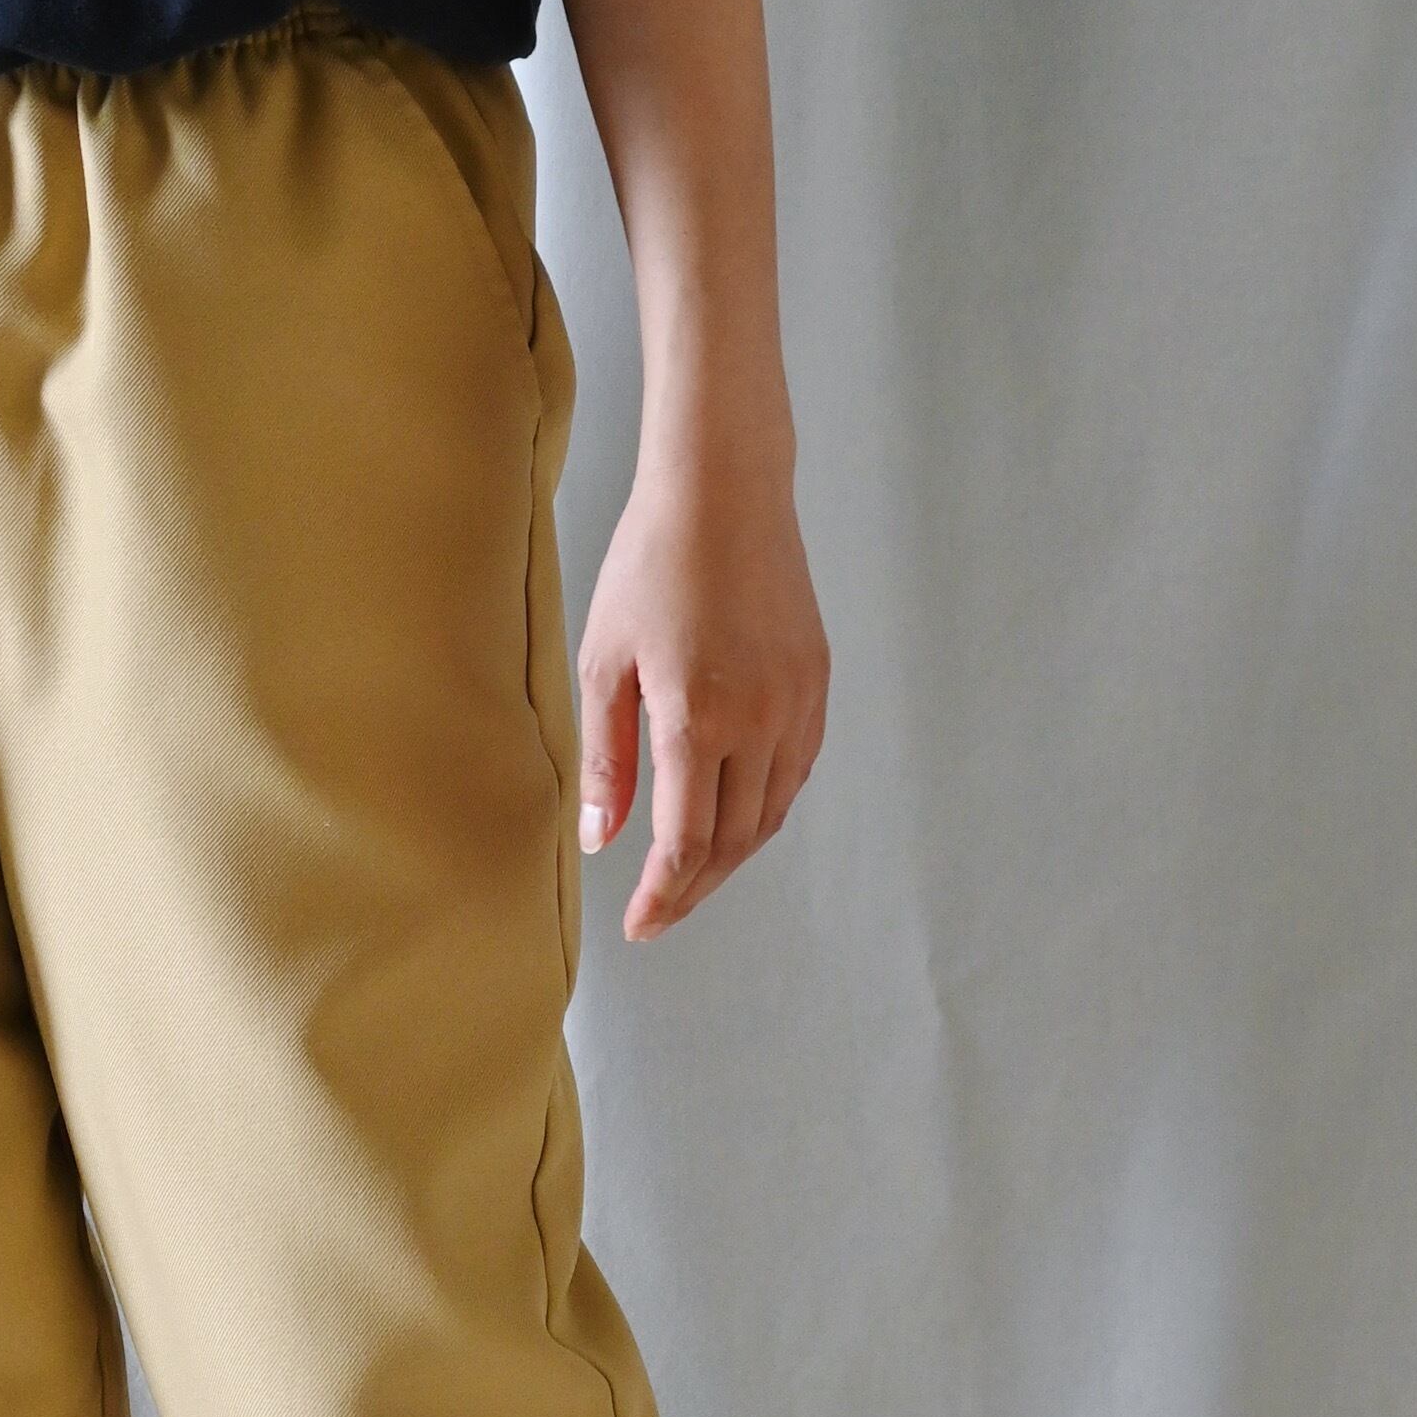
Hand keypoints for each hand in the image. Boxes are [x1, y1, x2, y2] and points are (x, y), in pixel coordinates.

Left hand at [573, 424, 829, 939]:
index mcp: (698, 720)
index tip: (639, 926)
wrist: (725, 490)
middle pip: (731, 842)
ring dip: (730, 856)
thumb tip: (600, 841)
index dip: (662, 897)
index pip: (685, 845)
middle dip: (693, 889)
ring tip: (689, 875)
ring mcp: (796, 703)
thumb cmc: (650, 565)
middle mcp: (759, 721)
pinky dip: (762, 809)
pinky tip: (731, 817)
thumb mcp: (604, 664)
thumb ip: (606, 760)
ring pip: (769, 814)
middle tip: (658, 913)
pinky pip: (794, 772)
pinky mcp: (816, 682)